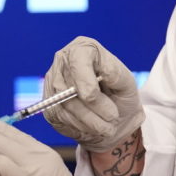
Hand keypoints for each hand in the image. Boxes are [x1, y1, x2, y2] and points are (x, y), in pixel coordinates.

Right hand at [43, 36, 144, 151]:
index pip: (77, 59)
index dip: (84, 80)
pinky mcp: (48, 103)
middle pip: (67, 86)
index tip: (94, 97)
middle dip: (92, 107)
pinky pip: (59, 117)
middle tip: (112, 118)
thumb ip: (116, 75)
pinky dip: (79, 126)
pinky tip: (92, 126)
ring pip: (63, 105)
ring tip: (107, 126)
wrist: (114, 118)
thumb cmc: (120, 95)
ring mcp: (52, 81)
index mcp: (83, 48)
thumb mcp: (127, 83)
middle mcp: (63, 61)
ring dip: (88, 120)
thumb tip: (104, 72)